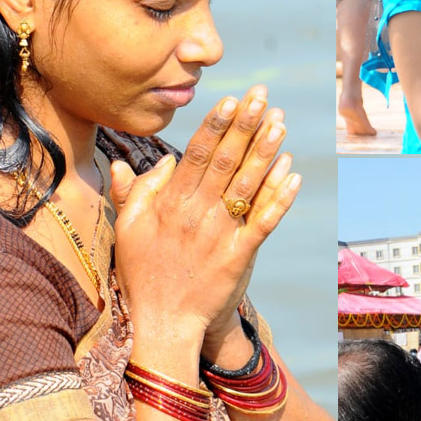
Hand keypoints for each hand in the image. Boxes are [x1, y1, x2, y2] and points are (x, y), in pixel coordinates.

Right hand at [109, 86, 300, 338]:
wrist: (161, 325)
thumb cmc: (142, 275)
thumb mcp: (127, 230)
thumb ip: (136, 192)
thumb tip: (157, 160)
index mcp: (169, 204)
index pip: (196, 155)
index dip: (216, 125)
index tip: (231, 99)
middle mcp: (195, 214)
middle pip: (225, 162)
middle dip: (245, 126)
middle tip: (263, 96)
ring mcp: (218, 235)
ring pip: (246, 186)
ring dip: (265, 152)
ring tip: (281, 124)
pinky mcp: (238, 257)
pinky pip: (263, 222)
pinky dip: (280, 198)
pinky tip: (293, 175)